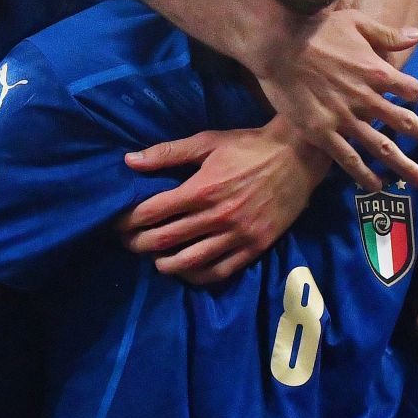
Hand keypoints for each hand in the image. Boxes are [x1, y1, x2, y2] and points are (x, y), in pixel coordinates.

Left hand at [117, 123, 328, 284]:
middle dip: (139, 243)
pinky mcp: (254, 247)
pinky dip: (197, 275)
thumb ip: (167, 153)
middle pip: (166, 239)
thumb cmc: (248, 147)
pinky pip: (220, 271)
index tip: (118, 223)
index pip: (154, 212)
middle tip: (128, 242)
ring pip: (190, 261)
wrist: (298, 157)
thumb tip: (129, 161)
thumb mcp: (207, 142)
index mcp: (202, 188)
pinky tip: (186, 271)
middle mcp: (217, 216)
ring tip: (154, 259)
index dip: (130, 220)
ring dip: (164, 264)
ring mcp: (237, 235)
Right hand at [255, 9, 417, 192]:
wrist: (278, 47)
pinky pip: (348, 158)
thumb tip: (417, 36)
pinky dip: (363, 174)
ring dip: (403, 165)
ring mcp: (344, 119)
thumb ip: (387, 34)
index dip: (415, 95)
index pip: (410, 90)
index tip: (414, 99)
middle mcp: (366, 99)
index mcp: (377, 72)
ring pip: (381, 147)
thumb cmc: (316, 30)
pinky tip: (375, 185)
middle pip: (403, 122)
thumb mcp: (356, 22)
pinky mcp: (322, 132)